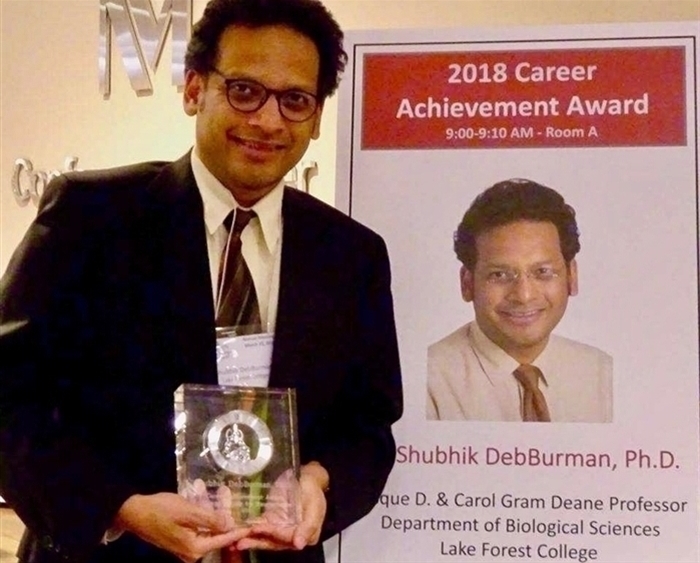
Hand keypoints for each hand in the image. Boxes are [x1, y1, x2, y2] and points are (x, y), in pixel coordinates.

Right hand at [114, 491, 249, 562]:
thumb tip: (229, 525)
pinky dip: (207, 523)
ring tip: (232, 509)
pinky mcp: (180, 543)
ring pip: (209, 535)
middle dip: (229, 525)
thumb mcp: (187, 511)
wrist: (134, 513)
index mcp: (194, 548)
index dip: (238, 531)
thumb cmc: (161, 510)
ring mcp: (185, 550)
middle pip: (217, 538)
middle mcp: (191, 554)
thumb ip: (209, 519)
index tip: (253, 526)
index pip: (223, 540)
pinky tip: (213, 511)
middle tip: (245, 513)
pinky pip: (200, 533)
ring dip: (218, 523)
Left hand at [233, 462, 327, 551]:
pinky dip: (248, 531)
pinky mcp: (270, 522)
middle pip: (272, 542)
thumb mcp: (315, 506)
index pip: (286, 538)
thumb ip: (309, 526)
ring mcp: (279, 529)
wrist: (306, 478)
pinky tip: (237, 532)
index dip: (273, 533)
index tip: (259, 528)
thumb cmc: (312, 490)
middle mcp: (291, 536)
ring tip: (235, 542)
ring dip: (250, 540)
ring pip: (264, 538)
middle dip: (256, 542)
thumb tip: (299, 544)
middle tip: (240, 542)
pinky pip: (259, 528)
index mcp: (305, 535)